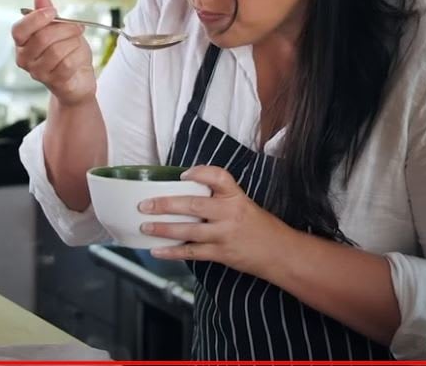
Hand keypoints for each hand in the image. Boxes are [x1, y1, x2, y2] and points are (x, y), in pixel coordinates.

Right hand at [12, 0, 96, 106]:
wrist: (79, 79)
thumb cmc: (67, 51)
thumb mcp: (59, 28)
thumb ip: (47, 12)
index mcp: (22, 43)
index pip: (19, 30)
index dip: (36, 19)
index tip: (53, 12)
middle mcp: (25, 59)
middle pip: (42, 38)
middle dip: (65, 29)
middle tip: (77, 27)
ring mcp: (38, 73)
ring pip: (57, 51)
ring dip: (74, 43)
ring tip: (78, 44)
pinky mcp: (54, 83)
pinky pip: (68, 65)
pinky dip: (78, 57)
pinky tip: (79, 58)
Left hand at [139, 166, 294, 275]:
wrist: (280, 253)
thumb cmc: (261, 227)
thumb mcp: (245, 204)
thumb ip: (221, 199)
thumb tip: (188, 194)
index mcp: (237, 196)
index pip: (218, 177)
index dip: (199, 173)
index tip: (182, 175)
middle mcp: (229, 213)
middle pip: (193, 205)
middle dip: (165, 205)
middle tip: (145, 204)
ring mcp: (224, 234)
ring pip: (188, 230)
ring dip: (163, 229)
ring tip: (145, 227)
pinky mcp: (221, 253)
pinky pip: (191, 252)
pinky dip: (172, 252)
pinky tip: (157, 251)